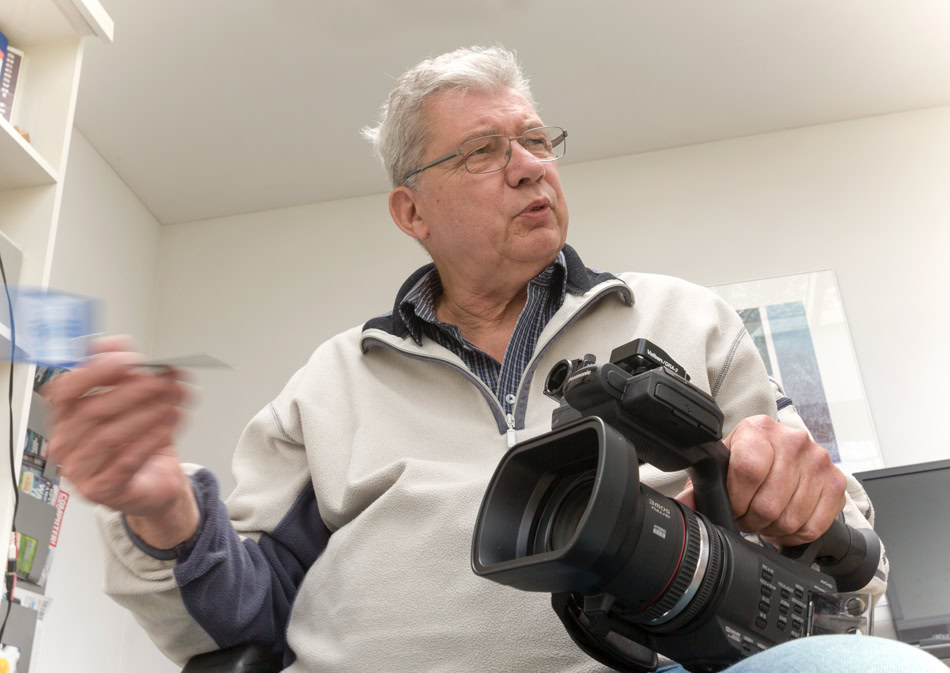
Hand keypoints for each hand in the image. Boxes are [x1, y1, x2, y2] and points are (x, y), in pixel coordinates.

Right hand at [46, 336, 198, 546]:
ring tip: (174, 399)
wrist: (155, 482)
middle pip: (93, 411)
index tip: (128, 359)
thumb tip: (115, 343)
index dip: (96, 371)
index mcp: (66, 416)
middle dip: (135, 390)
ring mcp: (80, 470)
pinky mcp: (102, 490)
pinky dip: (152, 438)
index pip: (66, 390)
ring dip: (148, 413)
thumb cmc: (138, 440)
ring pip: (110, 436)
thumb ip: (122, 369)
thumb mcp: (133, 399)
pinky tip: (172, 423)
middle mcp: (66, 443)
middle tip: (166, 379)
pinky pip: (126, 461)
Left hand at [676, 415, 846, 546]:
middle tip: (748, 515)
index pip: (749, 470)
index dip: (737, 499)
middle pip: (769, 503)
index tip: (733, 505)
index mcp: (758, 430)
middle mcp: (793, 440)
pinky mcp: (836, 482)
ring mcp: (818, 461)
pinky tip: (785, 522)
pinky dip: (795, 534)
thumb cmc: (747, 459)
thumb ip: (702, 485)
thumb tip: (685, 505)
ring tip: (766, 517)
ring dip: (773, 528)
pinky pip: (813, 526)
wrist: (778, 454)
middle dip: (753, 520)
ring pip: (791, 519)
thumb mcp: (723, 466)